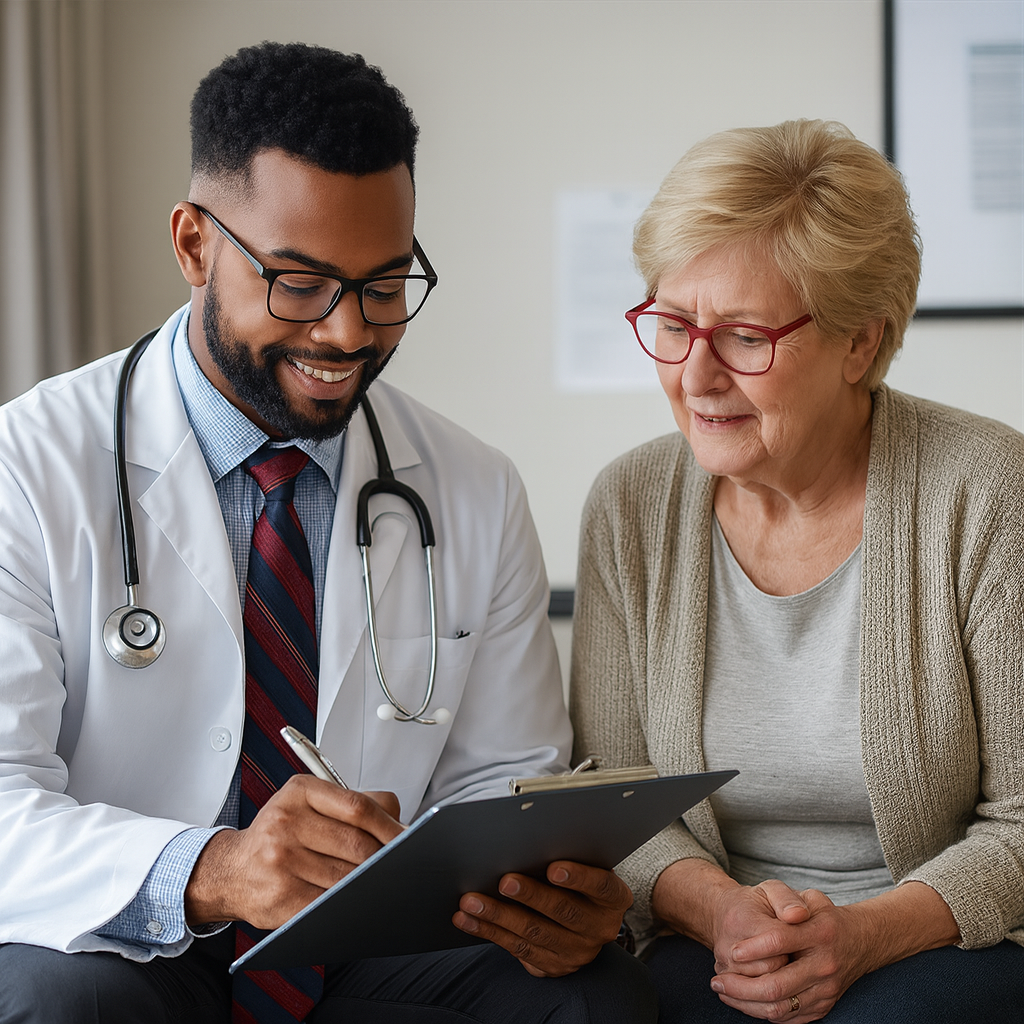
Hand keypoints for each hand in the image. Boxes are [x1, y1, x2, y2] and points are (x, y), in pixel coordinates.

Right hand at [185, 775, 402, 929]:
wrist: (232, 870)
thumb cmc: (281, 834)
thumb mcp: (310, 803)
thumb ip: (357, 803)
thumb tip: (401, 824)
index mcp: (300, 792)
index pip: (357, 807)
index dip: (389, 825)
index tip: (409, 838)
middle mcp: (286, 822)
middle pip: (356, 844)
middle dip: (384, 858)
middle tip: (401, 864)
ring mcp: (281, 861)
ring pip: (347, 876)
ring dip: (370, 883)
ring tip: (382, 882)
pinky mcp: (280, 897)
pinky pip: (329, 902)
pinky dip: (349, 903)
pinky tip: (357, 900)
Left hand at [452, 861, 632, 976]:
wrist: (586, 922)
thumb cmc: (579, 881)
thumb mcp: (587, 867)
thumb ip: (568, 855)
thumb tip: (529, 839)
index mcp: (613, 898)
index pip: (601, 885)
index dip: (578, 877)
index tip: (553, 868)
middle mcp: (600, 928)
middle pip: (563, 911)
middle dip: (530, 896)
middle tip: (504, 882)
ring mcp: (576, 952)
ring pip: (534, 933)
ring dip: (498, 916)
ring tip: (471, 900)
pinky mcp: (552, 966)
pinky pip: (517, 949)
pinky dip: (489, 932)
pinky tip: (468, 919)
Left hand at [712, 883, 960, 1022]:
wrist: (858, 941)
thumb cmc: (821, 915)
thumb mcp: (808, 896)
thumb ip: (789, 898)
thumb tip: (790, 915)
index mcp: (820, 932)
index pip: (780, 940)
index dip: (753, 948)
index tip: (733, 952)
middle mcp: (825, 964)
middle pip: (777, 984)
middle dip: (741, 986)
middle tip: (717, 981)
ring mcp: (826, 990)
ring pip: (781, 1007)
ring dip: (746, 1004)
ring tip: (723, 992)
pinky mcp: (824, 1006)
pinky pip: (789, 1017)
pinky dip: (762, 1012)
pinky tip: (743, 1001)